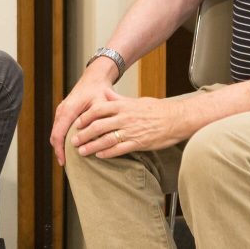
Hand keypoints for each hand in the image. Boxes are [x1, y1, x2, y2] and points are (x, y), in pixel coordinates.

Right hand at [50, 74, 115, 165]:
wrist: (94, 78)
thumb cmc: (99, 90)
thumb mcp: (101, 105)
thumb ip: (98, 121)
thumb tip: (97, 139)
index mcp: (69, 110)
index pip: (59, 133)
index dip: (60, 149)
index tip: (63, 162)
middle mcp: (62, 110)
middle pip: (54, 135)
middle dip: (59, 150)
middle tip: (66, 165)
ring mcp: (61, 111)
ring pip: (56, 132)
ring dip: (60, 145)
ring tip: (68, 159)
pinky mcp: (64, 112)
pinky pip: (59, 128)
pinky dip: (62, 138)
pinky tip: (70, 147)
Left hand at [72, 93, 187, 158]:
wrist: (176, 119)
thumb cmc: (156, 109)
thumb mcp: (136, 100)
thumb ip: (118, 99)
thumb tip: (105, 93)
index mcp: (123, 106)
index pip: (98, 110)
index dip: (85, 117)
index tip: (77, 123)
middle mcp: (125, 118)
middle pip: (99, 126)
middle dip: (84, 134)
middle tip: (74, 140)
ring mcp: (131, 131)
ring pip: (106, 139)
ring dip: (92, 146)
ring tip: (81, 151)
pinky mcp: (139, 143)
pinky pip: (119, 149)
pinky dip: (107, 153)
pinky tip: (99, 156)